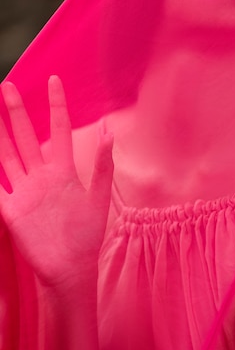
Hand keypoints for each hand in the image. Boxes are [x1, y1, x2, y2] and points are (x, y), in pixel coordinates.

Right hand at [0, 76, 113, 289]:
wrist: (71, 268)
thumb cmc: (87, 236)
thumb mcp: (97, 198)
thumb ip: (101, 165)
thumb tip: (109, 131)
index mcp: (63, 171)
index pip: (59, 130)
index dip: (56, 106)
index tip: (54, 80)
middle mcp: (41, 177)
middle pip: (26, 137)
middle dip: (17, 112)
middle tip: (7, 86)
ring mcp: (23, 192)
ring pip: (7, 155)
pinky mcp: (11, 210)